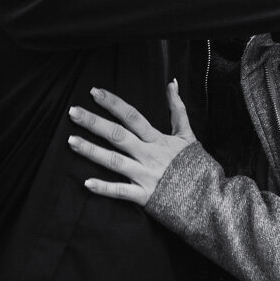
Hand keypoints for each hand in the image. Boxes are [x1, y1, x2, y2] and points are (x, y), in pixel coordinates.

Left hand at [67, 81, 196, 205]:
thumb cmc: (196, 165)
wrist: (208, 197)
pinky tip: (86, 183)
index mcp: (158, 140)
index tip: (95, 92)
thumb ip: (177, 109)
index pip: (132, 117)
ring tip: (71, 141)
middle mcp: (149, 155)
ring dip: (91, 151)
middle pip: (118, 135)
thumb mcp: (187, 134)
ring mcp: (145, 176)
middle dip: (94, 123)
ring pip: (114, 162)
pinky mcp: (144, 196)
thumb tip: (171, 83)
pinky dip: (104, 188)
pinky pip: (121, 192)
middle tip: (73, 112)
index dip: (113, 103)